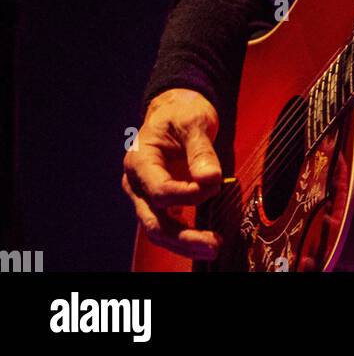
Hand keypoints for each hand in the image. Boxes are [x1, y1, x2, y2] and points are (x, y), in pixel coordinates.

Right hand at [122, 88, 222, 260]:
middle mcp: (136, 184)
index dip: (188, 195)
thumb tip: (211, 179)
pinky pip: (169, 225)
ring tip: (213, 246)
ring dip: (186, 243)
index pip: (160, 191)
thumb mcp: (193, 122)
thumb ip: (201, 151)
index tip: (215, 185)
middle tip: (214, 243)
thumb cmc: (181, 111)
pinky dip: (186, 235)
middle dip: (184, 238)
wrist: (176, 109)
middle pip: (154, 222)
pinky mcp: (159, 203)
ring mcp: (145, 196)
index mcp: (139, 161)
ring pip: (159, 230)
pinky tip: (206, 240)